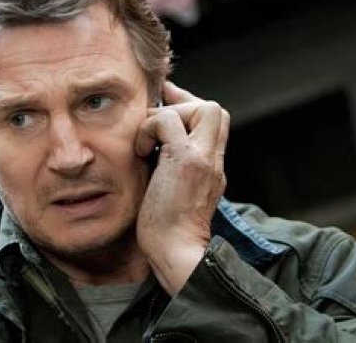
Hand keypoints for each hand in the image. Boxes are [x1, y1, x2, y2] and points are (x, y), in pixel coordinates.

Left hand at [135, 81, 229, 294]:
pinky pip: (168, 120)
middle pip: (215, 110)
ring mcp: (202, 158)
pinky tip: (140, 150)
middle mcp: (212, 159)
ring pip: (203, 108)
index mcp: (211, 167)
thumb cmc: (167, 230)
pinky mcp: (185, 161)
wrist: (175, 252)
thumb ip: (173, 169)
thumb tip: (152, 150)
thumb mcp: (176, 192)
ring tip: (146, 140)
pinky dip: (149, 127)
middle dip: (183, 103)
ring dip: (167, 115)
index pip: (213, 123)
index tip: (164, 107)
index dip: (189, 108)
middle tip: (154, 114)